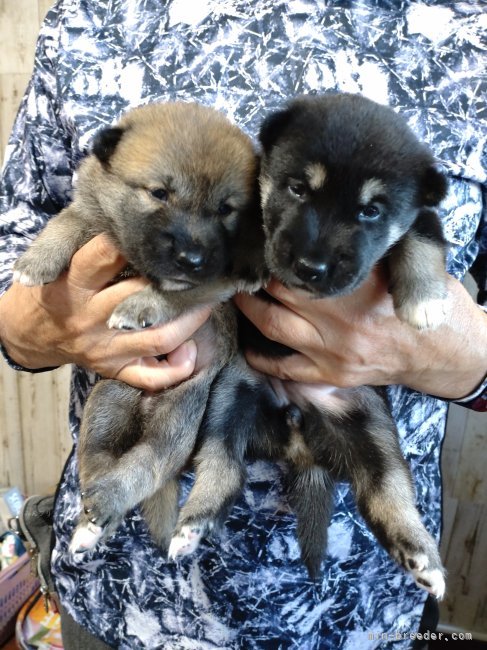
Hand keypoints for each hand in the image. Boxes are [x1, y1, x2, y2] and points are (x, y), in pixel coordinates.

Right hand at [0, 234, 210, 389]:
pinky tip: (191, 349)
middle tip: (206, 269)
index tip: (161, 232)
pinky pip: (152, 376)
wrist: (29, 333)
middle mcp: (91, 317)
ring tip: (208, 303)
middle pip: (142, 297)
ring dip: (191, 321)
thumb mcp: (62, 262)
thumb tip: (146, 231)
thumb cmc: (54, 290)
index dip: (132, 242)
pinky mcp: (113, 369)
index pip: (102, 257)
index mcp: (75, 284)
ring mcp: (105, 348)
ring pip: (159, 337)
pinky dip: (178, 366)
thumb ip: (96, 248)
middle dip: (179, 282)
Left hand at [234, 267, 486, 399]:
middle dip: (260, 276)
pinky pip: (285, 368)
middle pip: (281, 291)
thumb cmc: (425, 303)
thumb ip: (365, 252)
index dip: (278, 253)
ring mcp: (333, 352)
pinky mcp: (332, 375)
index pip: (302, 265)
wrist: (444, 352)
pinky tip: (249, 341)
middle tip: (246, 264)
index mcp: (359, 287)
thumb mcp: (404, 264)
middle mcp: (340, 321)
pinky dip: (261, 357)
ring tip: (240, 293)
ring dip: (250, 308)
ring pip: (273, 326)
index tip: (266, 243)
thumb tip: (325, 230)